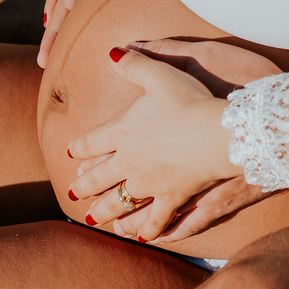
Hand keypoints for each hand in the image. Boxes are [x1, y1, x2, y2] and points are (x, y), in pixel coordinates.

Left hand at [67, 43, 275, 242]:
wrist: (216, 133)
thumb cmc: (189, 101)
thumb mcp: (160, 74)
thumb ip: (135, 63)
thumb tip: (112, 51)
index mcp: (121, 132)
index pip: (91, 141)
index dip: (80, 147)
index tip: (72, 153)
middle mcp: (129, 162)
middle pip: (99, 177)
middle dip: (84, 185)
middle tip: (73, 192)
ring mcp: (149, 184)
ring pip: (119, 203)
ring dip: (104, 212)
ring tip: (93, 219)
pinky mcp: (172, 198)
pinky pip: (156, 219)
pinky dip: (148, 230)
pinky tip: (141, 237)